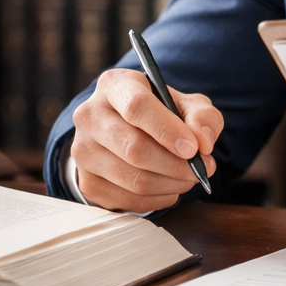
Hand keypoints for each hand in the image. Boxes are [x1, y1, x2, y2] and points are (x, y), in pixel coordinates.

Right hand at [71, 68, 221, 211]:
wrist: (126, 129)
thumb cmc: (159, 113)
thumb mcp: (186, 104)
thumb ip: (202, 116)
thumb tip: (202, 141)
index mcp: (114, 86)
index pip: (136, 107)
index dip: (168, 130)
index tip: (193, 148)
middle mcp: (90, 116)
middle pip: (134, 148)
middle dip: (175, 164)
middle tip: (200, 169)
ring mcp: (83, 151)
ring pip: (133, 178)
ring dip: (171, 184)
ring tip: (188, 177)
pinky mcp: (87, 182)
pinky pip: (128, 200)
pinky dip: (158, 199)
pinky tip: (169, 187)